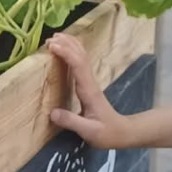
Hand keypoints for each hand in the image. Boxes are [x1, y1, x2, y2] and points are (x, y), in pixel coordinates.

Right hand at [48, 33, 133, 148]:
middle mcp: (90, 82)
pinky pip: (80, 64)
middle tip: (48, 39)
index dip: (66, 53)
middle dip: (66, 44)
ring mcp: (90, 82)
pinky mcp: (88, 85)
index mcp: (89, 91)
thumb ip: (71, 122)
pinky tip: (65, 51)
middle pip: (81, 55)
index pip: (79, 65)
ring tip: (54, 38)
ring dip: (70, 45)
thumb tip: (52, 113)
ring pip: (82, 57)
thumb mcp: (89, 132)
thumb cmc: (107, 133)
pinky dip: (72, 53)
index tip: (52, 46)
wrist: (122, 132)